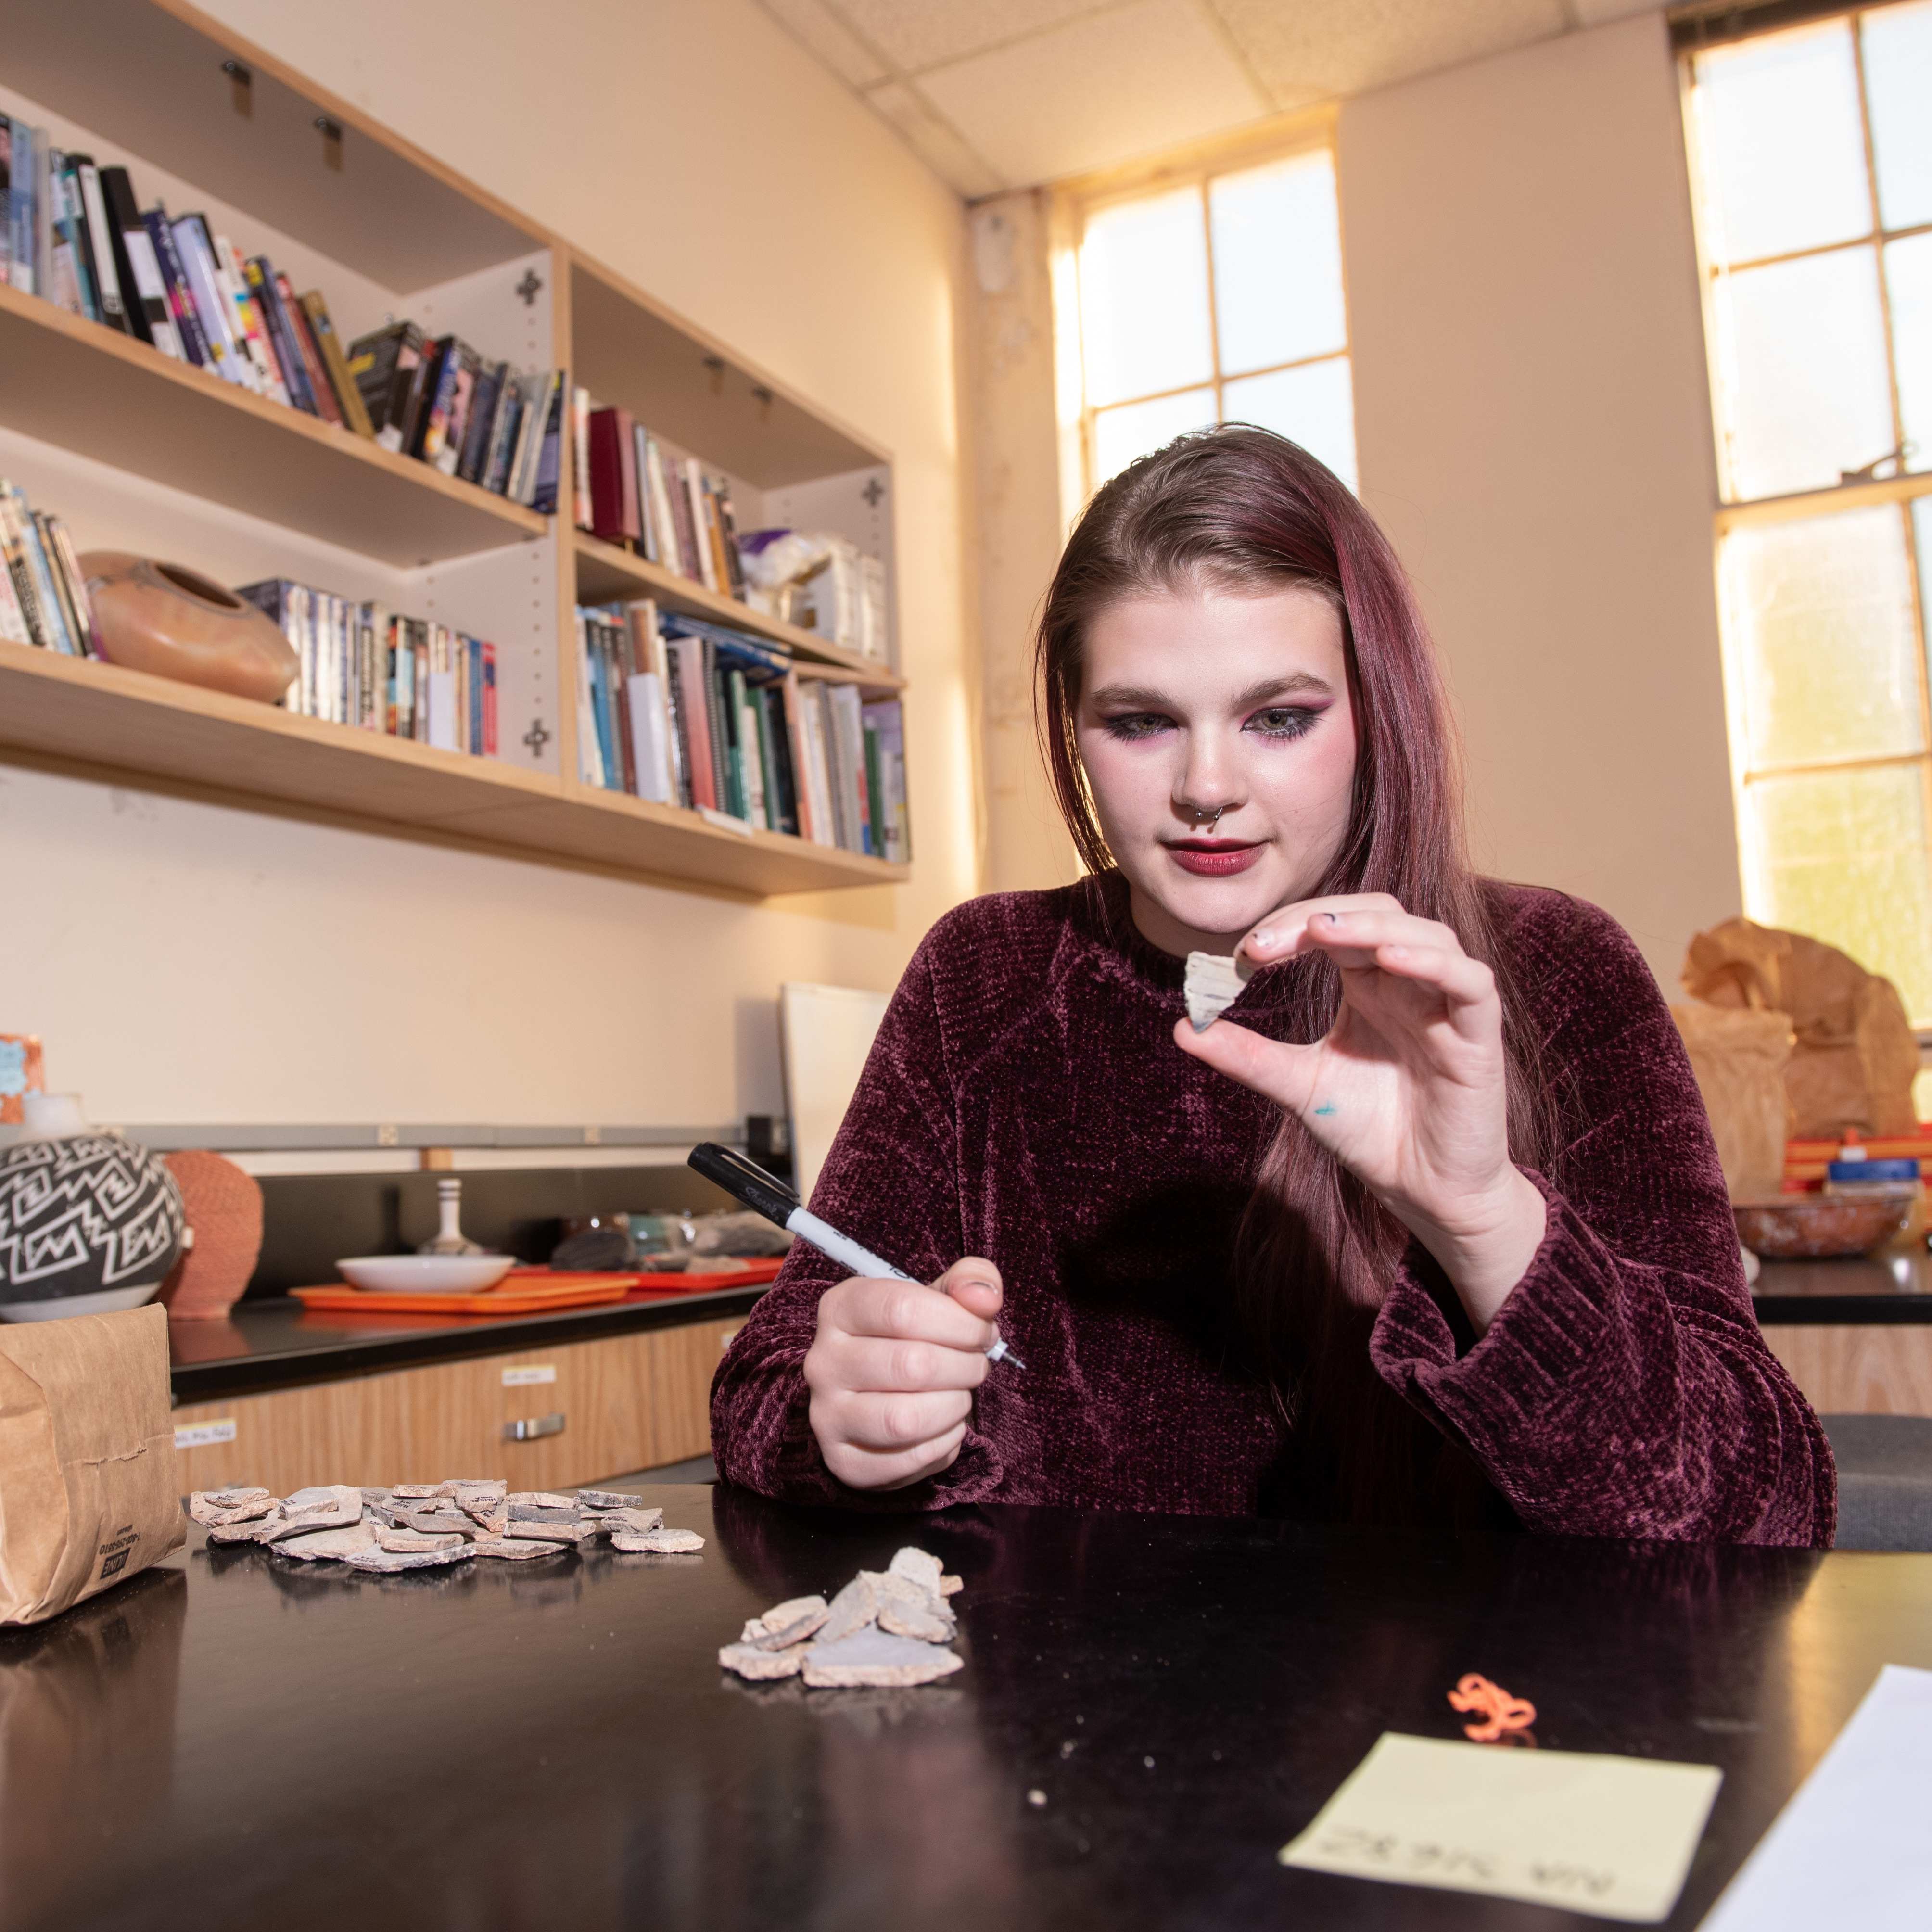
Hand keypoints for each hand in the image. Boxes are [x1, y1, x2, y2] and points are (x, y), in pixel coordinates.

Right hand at [804, 1258, 1002, 1489]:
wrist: (879, 1395)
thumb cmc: (915, 1338)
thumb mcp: (939, 1297)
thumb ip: (970, 1281)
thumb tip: (985, 1298)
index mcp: (841, 1308)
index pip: (903, 1308)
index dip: (959, 1323)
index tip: (982, 1332)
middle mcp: (824, 1361)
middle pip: (911, 1365)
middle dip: (965, 1367)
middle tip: (977, 1366)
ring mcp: (827, 1415)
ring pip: (905, 1419)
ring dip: (954, 1407)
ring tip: (960, 1396)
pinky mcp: (843, 1461)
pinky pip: (908, 1460)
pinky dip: (944, 1445)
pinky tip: (946, 1426)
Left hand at [1174, 893, 1544, 1330]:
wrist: (1420, 1191)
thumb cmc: (1370, 1131)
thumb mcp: (1297, 1086)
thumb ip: (1247, 1055)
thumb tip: (1183, 1026)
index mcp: (1368, 984)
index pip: (1333, 926)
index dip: (1288, 926)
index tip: (1240, 956)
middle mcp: (1410, 983)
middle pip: (1378, 913)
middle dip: (1320, 917)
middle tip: (1264, 945)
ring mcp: (1447, 1005)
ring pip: (1428, 935)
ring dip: (1373, 926)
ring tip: (1322, 933)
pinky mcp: (1478, 1037)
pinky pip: (1471, 983)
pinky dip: (1433, 963)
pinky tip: (1390, 960)